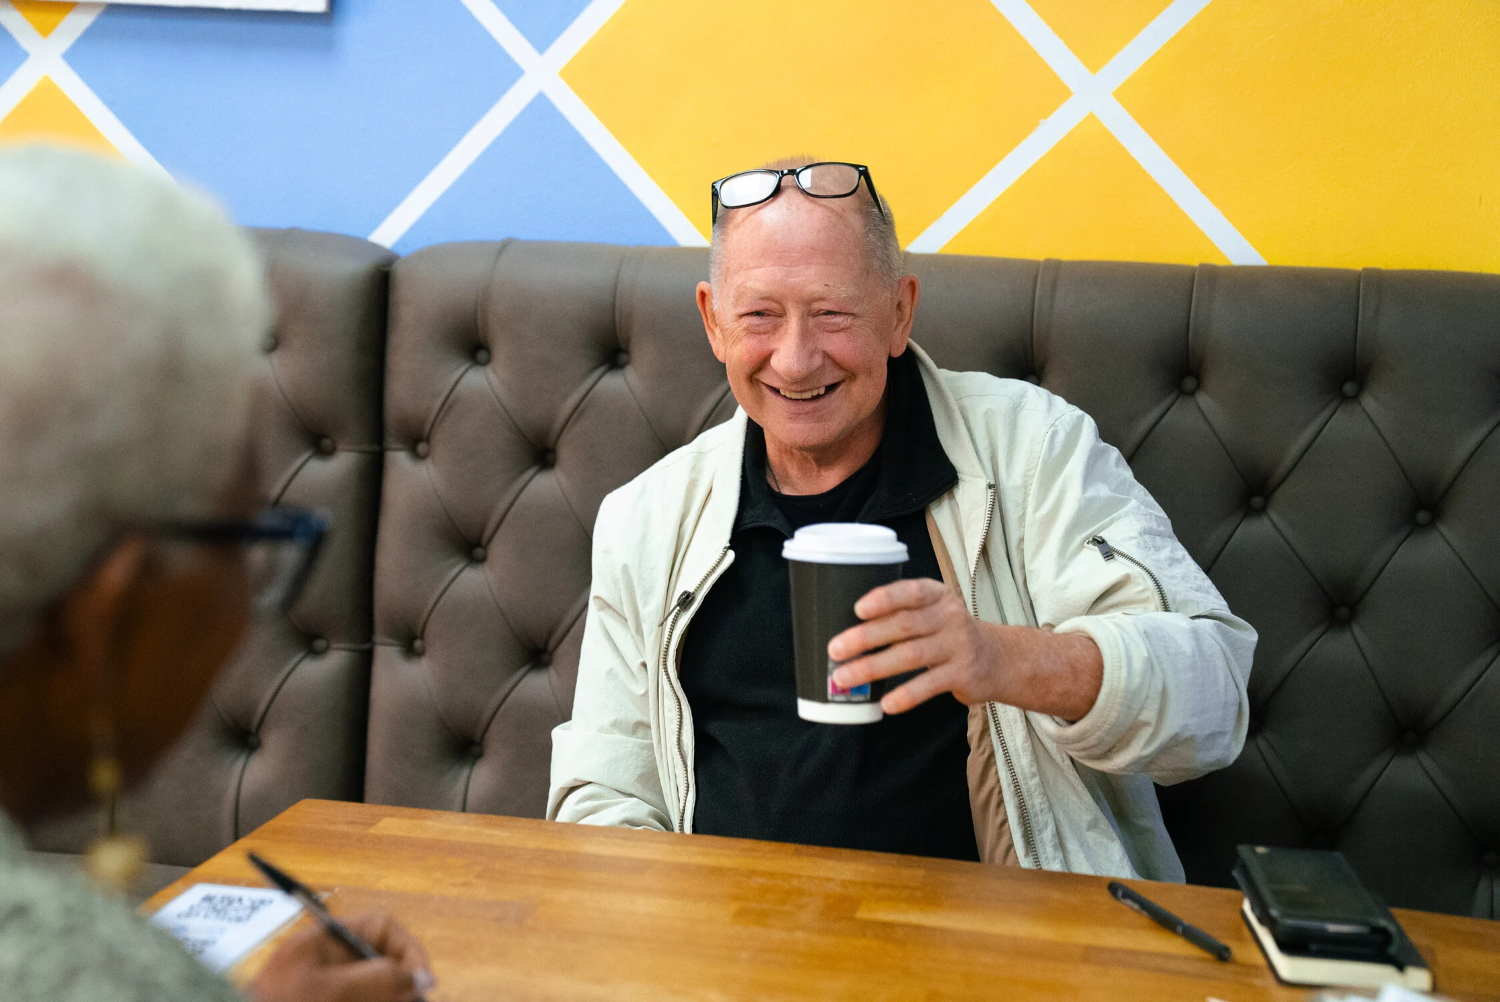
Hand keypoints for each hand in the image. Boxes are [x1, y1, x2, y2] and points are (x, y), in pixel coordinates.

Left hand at [250, 913, 434, 1001]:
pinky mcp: (317, 998)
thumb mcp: (330, 992)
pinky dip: (369, 1000)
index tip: (424, 984)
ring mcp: (319, 989)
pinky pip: (353, 997)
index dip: (408, 952)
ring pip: (369, 989)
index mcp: (322, 943)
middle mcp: (323, 962)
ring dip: (387, 997)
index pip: (381, 929)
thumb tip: (418, 979)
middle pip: (379, 963)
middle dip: (400, 986)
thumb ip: (377, 980)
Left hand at [826, 578, 1103, 720]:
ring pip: (910, 655)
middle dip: (865, 638)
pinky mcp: (963, 675)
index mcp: (937, 596)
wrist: (1001, 658)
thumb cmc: (951, 633)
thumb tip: (848, 633)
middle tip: (834, 650)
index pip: (910, 592)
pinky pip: (929, 685)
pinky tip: (885, 703)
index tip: (858, 609)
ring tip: (845, 678)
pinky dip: (906, 695)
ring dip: (873, 667)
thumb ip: (902, 615)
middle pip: (903, 625)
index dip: (884, 599)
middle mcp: (949, 617)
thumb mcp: (935, 612)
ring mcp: (958, 646)